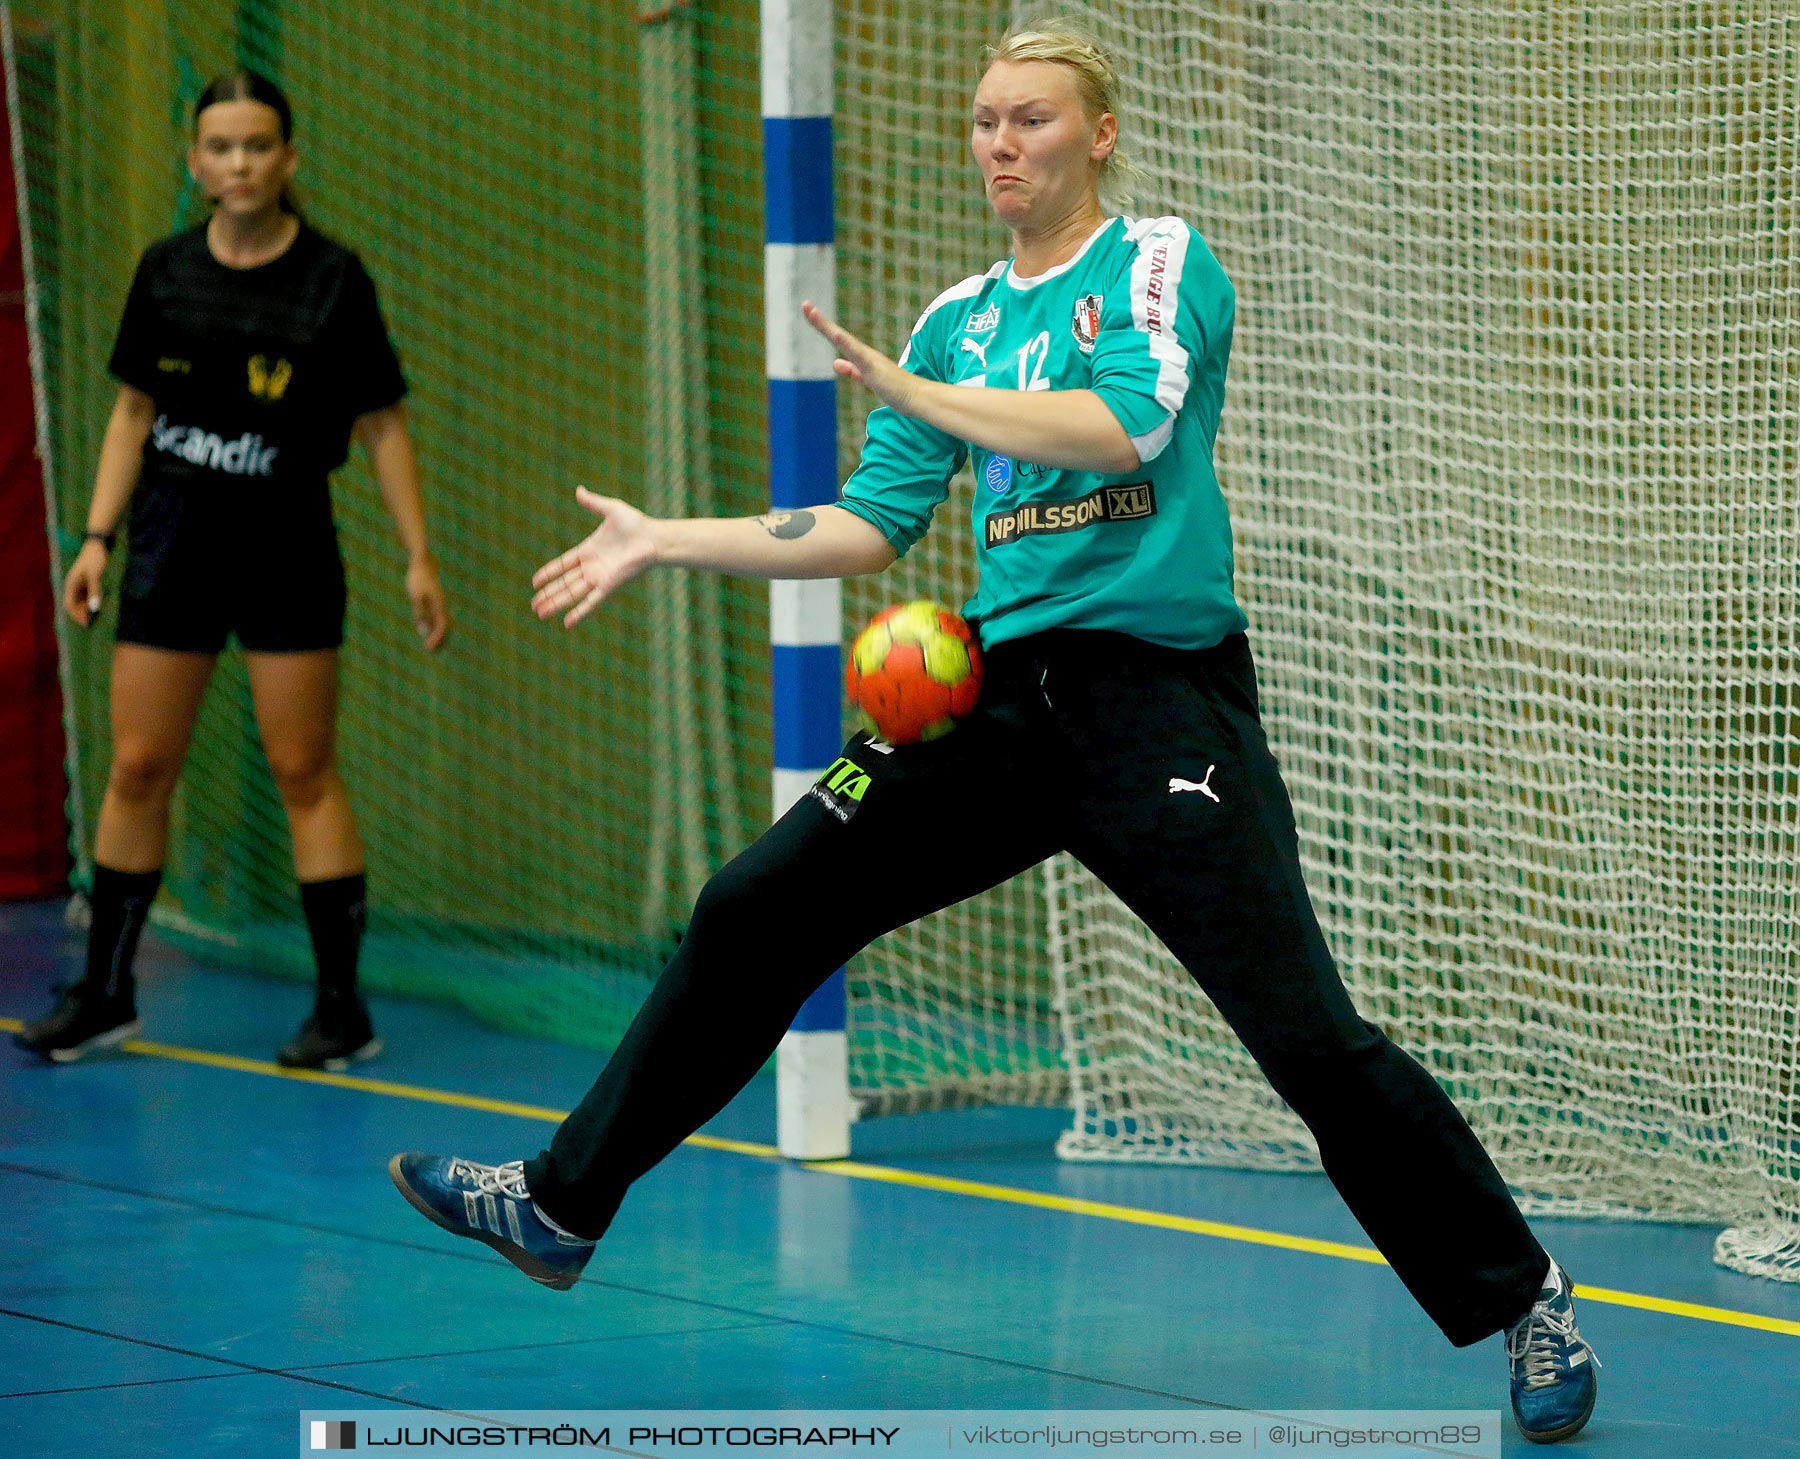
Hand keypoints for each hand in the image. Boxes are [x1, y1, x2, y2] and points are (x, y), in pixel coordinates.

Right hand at [63, 540, 108, 627]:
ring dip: (86, 609)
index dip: (76, 615)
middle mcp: (73, 585)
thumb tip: (93, 608)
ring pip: (81, 600)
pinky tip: (98, 606)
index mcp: (71, 584)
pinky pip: (87, 595)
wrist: (97, 545)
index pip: (70, 604)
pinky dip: (91, 602)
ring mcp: (79, 583)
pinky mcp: (86, 581)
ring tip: (95, 618)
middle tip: (91, 624)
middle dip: (81, 614)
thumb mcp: (95, 576)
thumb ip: (94, 591)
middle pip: (74, 604)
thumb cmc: (95, 559)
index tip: (86, 624)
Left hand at [406, 554, 449, 650]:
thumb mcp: (416, 596)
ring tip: (429, 643)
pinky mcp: (434, 600)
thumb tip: (421, 629)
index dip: (437, 638)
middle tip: (431, 650)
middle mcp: (442, 605)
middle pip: (445, 626)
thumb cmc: (418, 578)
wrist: (422, 563)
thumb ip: (419, 613)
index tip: (430, 647)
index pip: (442, 626)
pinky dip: (432, 626)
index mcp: (439, 604)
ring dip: (437, 633)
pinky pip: (436, 617)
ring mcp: (439, 603)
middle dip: (439, 639)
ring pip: (442, 622)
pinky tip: (424, 630)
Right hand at [531, 488, 660, 627]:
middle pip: (564, 584)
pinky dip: (579, 612)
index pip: (563, 564)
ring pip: (572, 594)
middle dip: (549, 594)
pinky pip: (591, 602)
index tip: (535, 582)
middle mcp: (592, 567)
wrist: (654, 537)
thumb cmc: (637, 524)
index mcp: (589, 550)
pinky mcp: (609, 585)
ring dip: (556, 604)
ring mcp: (599, 578)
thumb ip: (593, 503)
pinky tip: (567, 623)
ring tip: (540, 613)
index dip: (549, 573)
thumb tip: (579, 490)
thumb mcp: (611, 509)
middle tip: (534, 605)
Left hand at [801, 300, 921, 414]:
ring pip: (843, 340)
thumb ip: (852, 371)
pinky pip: (857, 354)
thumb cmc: (896, 389)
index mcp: (860, 356)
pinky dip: (846, 343)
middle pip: (836, 335)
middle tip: (804, 305)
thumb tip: (835, 362)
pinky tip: (836, 334)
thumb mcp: (867, 379)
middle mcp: (862, 353)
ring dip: (827, 327)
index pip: (837, 339)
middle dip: (819, 321)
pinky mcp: (873, 367)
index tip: (809, 311)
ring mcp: (867, 358)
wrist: (916, 397)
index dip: (822, 325)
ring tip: (812, 312)